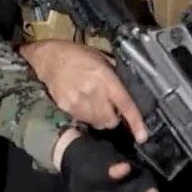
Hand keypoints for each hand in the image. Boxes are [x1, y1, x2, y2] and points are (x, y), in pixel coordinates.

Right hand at [22, 40, 148, 140]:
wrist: (49, 57)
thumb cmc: (77, 56)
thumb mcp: (102, 60)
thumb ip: (114, 79)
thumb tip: (128, 96)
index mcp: (104, 77)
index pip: (124, 104)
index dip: (135, 122)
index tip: (142, 136)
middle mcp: (92, 91)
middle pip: (110, 120)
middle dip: (114, 118)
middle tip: (111, 109)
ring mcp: (77, 101)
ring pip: (97, 123)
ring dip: (100, 119)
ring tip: (95, 106)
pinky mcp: (66, 107)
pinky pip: (83, 120)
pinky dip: (87, 117)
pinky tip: (84, 105)